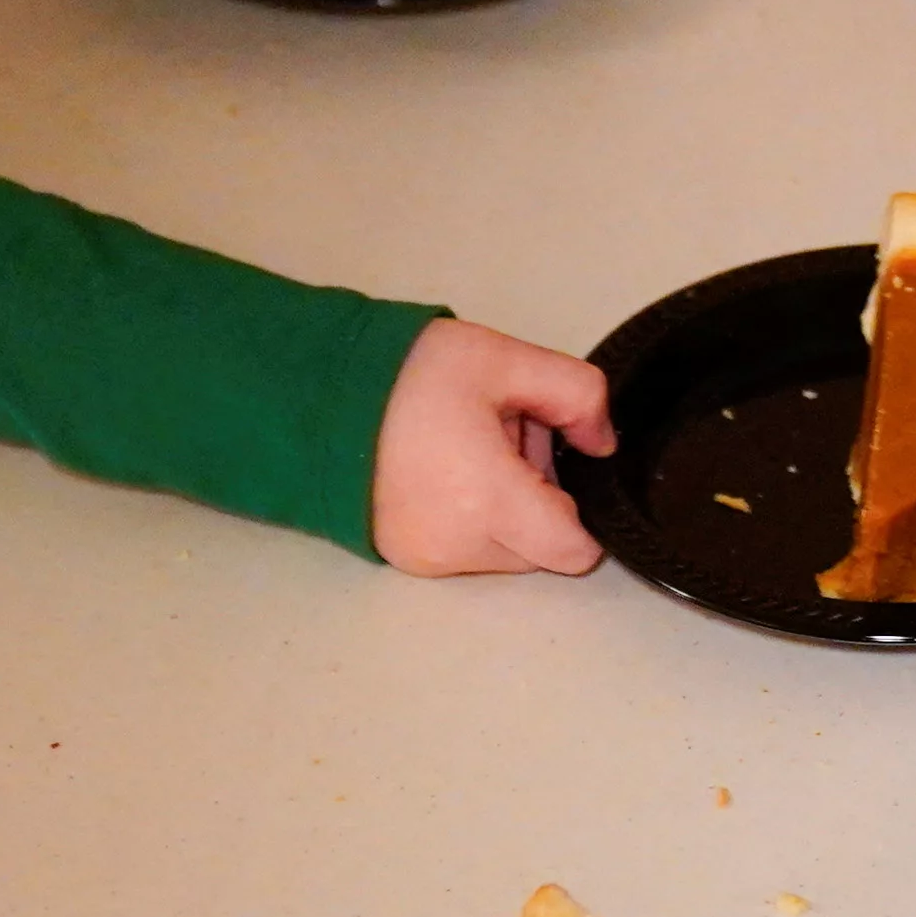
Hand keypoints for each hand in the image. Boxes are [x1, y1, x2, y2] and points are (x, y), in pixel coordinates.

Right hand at [371, 316, 612, 576]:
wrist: (314, 389)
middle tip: (504, 435)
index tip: (562, 466)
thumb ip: (576, 394)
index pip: (573, 551)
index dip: (584, 513)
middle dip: (538, 498)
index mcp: (488, 501)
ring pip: (504, 550)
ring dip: (505, 509)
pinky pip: (464, 549)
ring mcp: (427, 557)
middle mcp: (458, 546)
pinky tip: (444, 468)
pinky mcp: (404, 557)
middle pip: (539, 548)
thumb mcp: (503, 358)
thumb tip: (601, 443)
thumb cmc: (406, 372)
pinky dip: (469, 518)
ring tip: (468, 447)